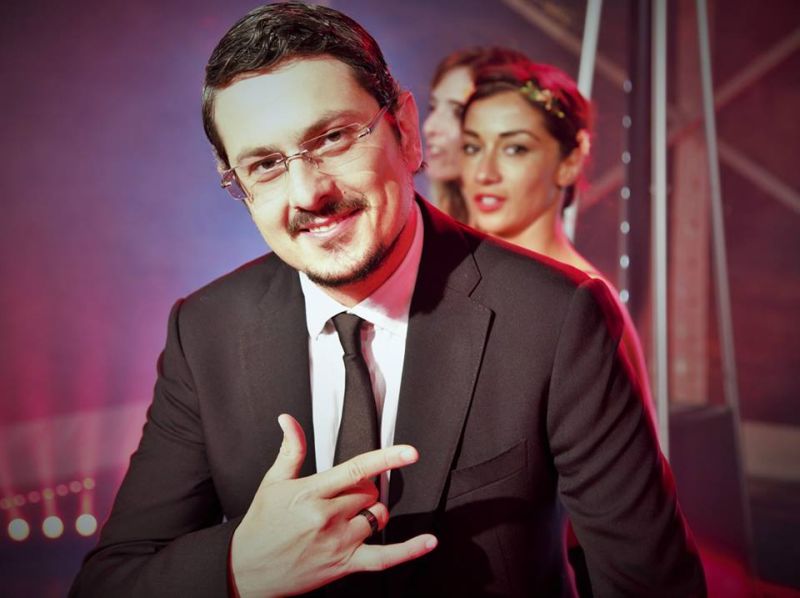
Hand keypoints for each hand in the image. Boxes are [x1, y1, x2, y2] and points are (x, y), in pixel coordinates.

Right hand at [229, 414, 437, 596]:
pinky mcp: (344, 565)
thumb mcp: (272, 484)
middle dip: (364, 489)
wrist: (245, 572)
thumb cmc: (260, 527)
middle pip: (368, 492)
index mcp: (310, 493)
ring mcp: (337, 543)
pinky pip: (384, 558)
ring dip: (373, 511)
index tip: (409, 452)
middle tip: (344, 494)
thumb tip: (288, 420)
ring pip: (377, 517)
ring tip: (353, 515)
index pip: (356, 470)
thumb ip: (290, 450)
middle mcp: (327, 517)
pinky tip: (428, 542)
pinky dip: (409, 550)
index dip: (387, 458)